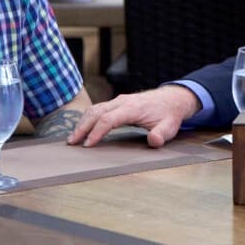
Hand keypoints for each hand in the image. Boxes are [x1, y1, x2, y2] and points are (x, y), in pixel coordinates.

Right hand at [67, 85, 200, 147]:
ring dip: (82, 123)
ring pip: (94, 109)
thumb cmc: (169, 115)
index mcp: (132, 108)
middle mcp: (122, 102)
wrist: (172, 99)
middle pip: (96, 112)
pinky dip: (87, 118)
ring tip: (72, 138)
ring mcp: (118, 101)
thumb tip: (153, 141)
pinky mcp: (116, 103)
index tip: (87, 145)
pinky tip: (82, 129)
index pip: (108, 119)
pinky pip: (98, 109)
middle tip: (72, 143)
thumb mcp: (170, 127)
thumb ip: (161, 135)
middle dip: (82, 127)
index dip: (96, 132)